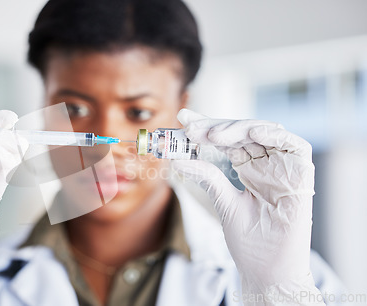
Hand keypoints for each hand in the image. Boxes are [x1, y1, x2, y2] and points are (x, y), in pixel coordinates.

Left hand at [173, 109, 322, 304]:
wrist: (268, 269)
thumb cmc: (250, 241)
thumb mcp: (223, 202)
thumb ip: (207, 176)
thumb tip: (177, 159)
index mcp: (249, 168)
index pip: (227, 140)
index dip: (207, 127)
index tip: (183, 120)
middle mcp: (266, 163)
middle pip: (242, 133)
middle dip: (216, 126)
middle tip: (191, 128)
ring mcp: (283, 167)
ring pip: (264, 133)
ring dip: (238, 129)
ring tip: (212, 135)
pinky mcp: (301, 175)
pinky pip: (295, 146)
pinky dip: (275, 135)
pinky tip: (252, 132)